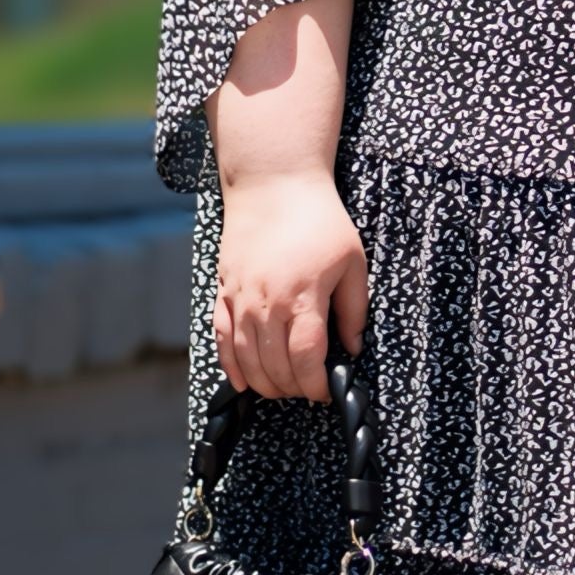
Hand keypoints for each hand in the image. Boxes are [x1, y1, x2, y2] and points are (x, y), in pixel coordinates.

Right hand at [214, 168, 367, 399]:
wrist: (273, 184)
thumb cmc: (319, 220)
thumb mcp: (353, 262)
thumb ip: (354, 310)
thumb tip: (352, 349)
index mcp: (302, 297)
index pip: (305, 359)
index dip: (315, 384)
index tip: (325, 391)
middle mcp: (265, 303)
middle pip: (274, 366)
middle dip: (293, 387)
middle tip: (307, 388)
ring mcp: (239, 298)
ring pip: (245, 359)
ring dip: (264, 383)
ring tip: (282, 388)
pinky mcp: (222, 291)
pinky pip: (221, 338)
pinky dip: (231, 365)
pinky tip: (244, 381)